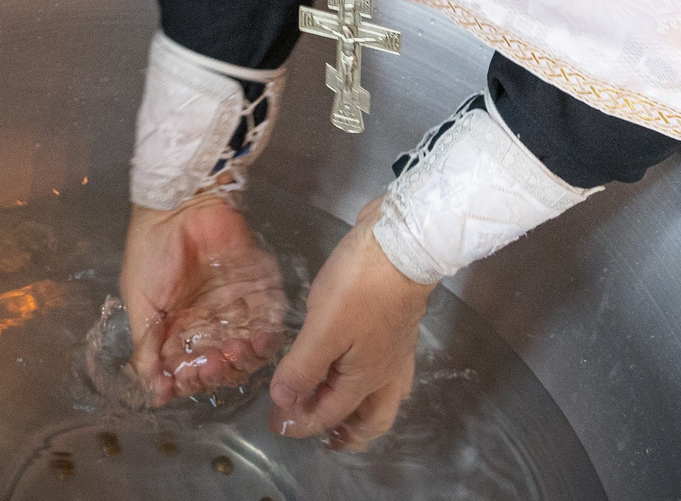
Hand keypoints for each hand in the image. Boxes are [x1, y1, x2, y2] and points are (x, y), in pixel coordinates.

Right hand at [122, 196, 289, 405]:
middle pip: (223, 365)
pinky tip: (260, 338)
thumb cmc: (153, 252)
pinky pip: (270, 323)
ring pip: (249, 351)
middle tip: (215, 360)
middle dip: (220, 371)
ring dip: (245, 359)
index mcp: (178, 331)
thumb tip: (154, 392)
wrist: (181, 205)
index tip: (188, 375)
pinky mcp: (259, 291)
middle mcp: (209, 326)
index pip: (191, 370)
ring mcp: (236, 309)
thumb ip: (146, 346)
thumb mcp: (140, 300)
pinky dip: (268, 337)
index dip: (192, 380)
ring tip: (238, 348)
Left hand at [268, 194, 430, 444]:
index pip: (331, 414)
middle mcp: (387, 371)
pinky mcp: (394, 325)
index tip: (277, 424)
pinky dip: (365, 378)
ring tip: (338, 407)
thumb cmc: (361, 287)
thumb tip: (284, 402)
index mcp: (367, 379)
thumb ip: (302, 368)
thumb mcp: (323, 330)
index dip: (302, 422)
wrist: (403, 243)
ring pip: (381, 395)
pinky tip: (353, 362)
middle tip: (324, 436)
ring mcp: (395, 348)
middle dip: (347, 432)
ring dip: (359, 408)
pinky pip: (381, 368)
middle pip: (371, 418)